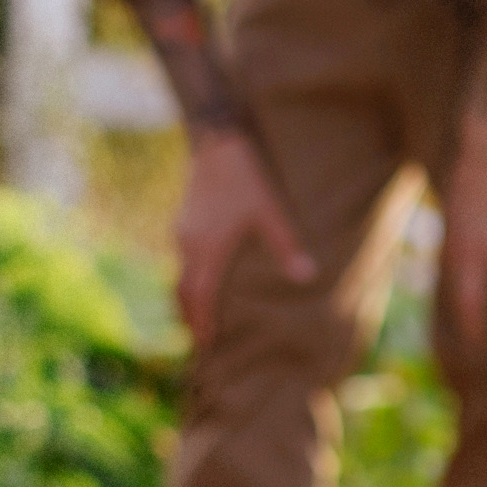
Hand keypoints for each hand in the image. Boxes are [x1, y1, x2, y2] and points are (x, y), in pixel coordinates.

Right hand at [170, 122, 315, 342]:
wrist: (217, 140)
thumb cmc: (246, 175)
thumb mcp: (271, 210)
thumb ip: (286, 245)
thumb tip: (308, 277)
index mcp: (208, 249)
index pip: (199, 298)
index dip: (201, 324)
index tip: (205, 347)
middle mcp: (189, 244)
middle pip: (182, 292)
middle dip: (190, 318)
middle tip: (199, 341)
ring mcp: (183, 231)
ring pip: (179, 275)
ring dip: (188, 299)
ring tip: (198, 317)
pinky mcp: (184, 219)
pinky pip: (181, 259)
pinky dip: (189, 278)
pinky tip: (203, 277)